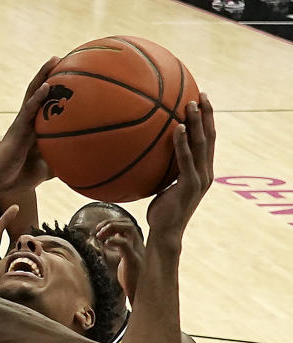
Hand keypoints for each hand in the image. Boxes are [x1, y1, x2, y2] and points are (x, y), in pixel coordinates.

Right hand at [0, 57, 58, 192]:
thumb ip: (62, 162)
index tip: (68, 74)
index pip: (45, 102)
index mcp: (35, 126)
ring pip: (33, 93)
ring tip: (55, 60)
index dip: (54, 88)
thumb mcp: (48, 168)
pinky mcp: (17, 129)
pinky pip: (29, 109)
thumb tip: (84, 165)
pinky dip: (38, 97)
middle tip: (62, 57)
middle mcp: (28, 120)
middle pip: (38, 90)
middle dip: (49, 73)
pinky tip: (48, 86)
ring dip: (43, 75)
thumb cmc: (20, 175)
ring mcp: (22, 122)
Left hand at [95, 218, 144, 299]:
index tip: (98, 230)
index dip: (113, 223)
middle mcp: (139, 246)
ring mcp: (138, 252)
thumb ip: (119, 251)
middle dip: (111, 222)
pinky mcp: (134, 261)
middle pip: (128, 223)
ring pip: (129, 228)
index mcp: (136, 245)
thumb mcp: (125, 263)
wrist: (142, 298)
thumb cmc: (132, 282)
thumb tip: (106, 243)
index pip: (127, 225)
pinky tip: (104, 244)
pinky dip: (113, 240)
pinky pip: (125, 244)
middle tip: (97, 231)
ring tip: (98, 235)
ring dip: (111, 227)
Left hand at [146, 93, 215, 236]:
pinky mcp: (190, 185)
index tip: (202, 101)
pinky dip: (183, 142)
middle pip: (210, 137)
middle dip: (207, 114)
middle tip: (201, 94)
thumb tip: (149, 155)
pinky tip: (178, 128)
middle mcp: (206, 172)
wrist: (165, 232)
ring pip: (202, 144)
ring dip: (197, 122)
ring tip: (191, 104)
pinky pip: (186, 159)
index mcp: (202, 171)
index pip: (207, 140)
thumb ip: (165, 170)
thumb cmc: (161, 211)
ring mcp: (200, 178)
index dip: (207, 120)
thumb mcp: (164, 186)